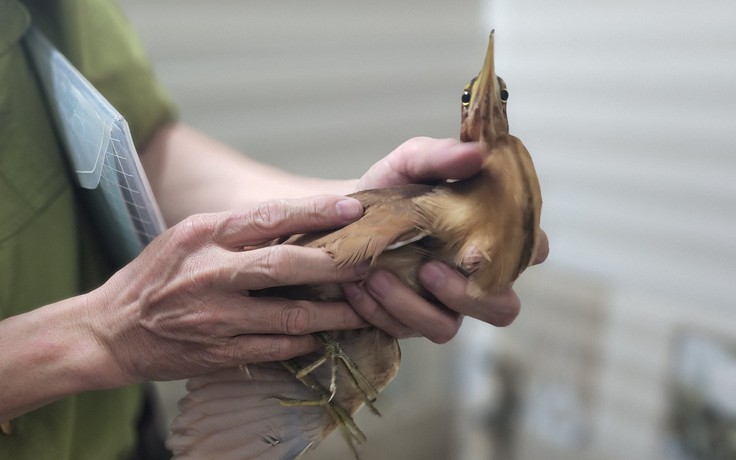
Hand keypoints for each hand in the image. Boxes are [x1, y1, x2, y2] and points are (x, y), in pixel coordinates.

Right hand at [87, 195, 370, 384]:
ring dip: (334, 313)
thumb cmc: (154, 277)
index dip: (315, 212)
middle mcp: (209, 273)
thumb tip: (296, 224)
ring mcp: (214, 317)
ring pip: (290, 315)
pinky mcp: (218, 352)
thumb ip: (236, 231)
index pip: (269, 216)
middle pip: (286, 265)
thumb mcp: (188, 237)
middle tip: (370, 263)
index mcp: (203, 234)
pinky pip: (275, 347)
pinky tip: (323, 335)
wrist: (109, 331)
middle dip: (336, 265)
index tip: (352, 209)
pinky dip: (305, 341)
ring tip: (364, 309)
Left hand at [344, 137, 549, 341]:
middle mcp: (475, 277)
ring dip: (413, 307)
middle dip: (466, 296)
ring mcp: (444, 305)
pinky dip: (379, 311)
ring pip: (448, 328)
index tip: (478, 246)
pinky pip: (404, 330)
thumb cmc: (393, 187)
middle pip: (502, 308)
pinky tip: (357, 286)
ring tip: (377, 276)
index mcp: (491, 235)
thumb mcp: (411, 162)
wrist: (344, 216)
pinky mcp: (409, 321)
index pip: (532, 249)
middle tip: (429, 270)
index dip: (520, 253)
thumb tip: (478, 154)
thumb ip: (441, 155)